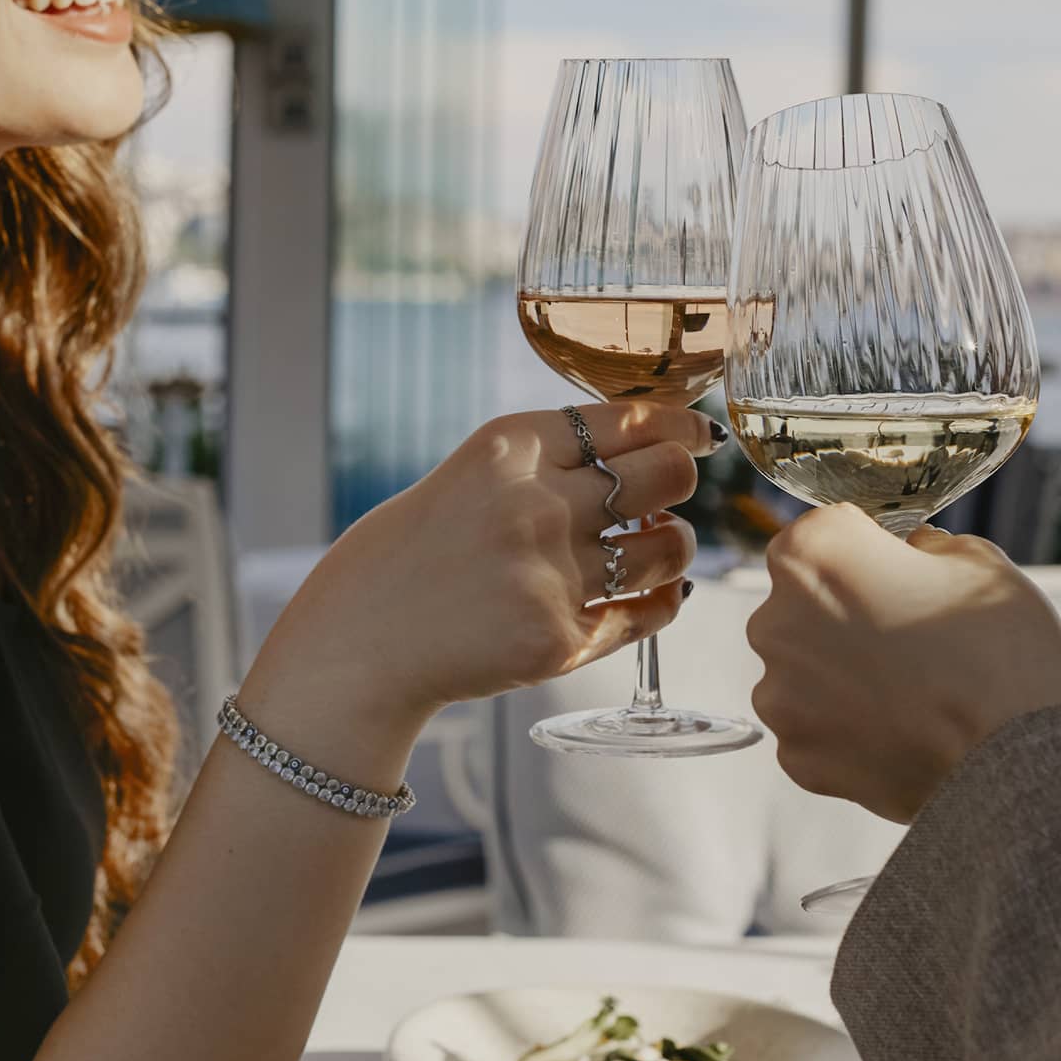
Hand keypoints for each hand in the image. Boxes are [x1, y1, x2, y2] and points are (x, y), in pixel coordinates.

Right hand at [258, 402, 713, 730]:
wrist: (359, 642)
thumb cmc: (414, 550)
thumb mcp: (472, 474)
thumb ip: (548, 459)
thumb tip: (650, 449)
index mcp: (510, 446)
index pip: (630, 418)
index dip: (680, 424)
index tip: (701, 434)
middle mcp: (536, 504)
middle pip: (666, 475)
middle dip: (681, 479)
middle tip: (672, 491)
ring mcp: (550, 576)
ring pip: (670, 547)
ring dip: (674, 544)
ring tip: (656, 547)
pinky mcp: (559, 641)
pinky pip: (650, 612)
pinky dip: (662, 601)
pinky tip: (655, 594)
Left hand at [747, 504, 1060, 823]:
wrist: (1020, 766)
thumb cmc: (1002, 654)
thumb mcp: (979, 562)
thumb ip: (925, 546)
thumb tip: (913, 553)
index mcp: (812, 552)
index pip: (824, 535)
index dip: (866, 554)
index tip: (898, 578)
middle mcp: (776, 619)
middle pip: (802, 605)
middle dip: (844, 617)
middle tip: (908, 642)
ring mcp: (779, 695)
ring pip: (802, 673)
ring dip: (840, 679)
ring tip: (906, 696)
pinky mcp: (796, 756)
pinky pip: (814, 732)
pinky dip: (846, 734)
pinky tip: (897, 736)